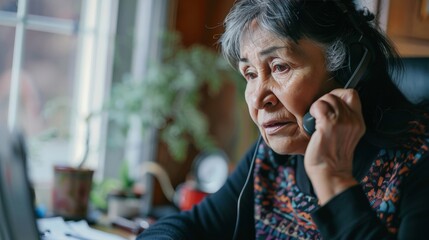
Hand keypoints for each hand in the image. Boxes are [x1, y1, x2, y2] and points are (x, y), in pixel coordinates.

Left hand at [304, 89, 364, 204]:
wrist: (330, 174)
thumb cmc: (332, 157)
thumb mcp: (345, 135)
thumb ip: (343, 120)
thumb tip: (329, 106)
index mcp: (359, 123)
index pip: (352, 94)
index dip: (339, 94)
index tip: (329, 105)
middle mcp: (353, 120)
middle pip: (338, 94)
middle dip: (325, 100)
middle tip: (319, 114)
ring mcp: (341, 122)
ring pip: (328, 98)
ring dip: (318, 106)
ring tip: (315, 119)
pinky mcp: (328, 125)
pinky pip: (319, 106)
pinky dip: (313, 110)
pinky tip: (312, 121)